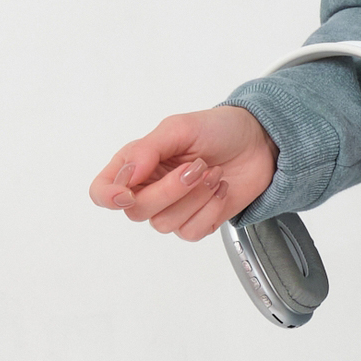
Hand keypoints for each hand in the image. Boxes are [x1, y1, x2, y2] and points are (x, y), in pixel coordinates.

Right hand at [89, 105, 275, 241]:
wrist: (257, 142)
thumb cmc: (216, 130)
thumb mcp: (178, 128)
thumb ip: (147, 150)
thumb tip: (128, 175)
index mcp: (135, 165)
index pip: (102, 192)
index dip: (108, 197)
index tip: (128, 193)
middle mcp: (148, 190)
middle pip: (136, 211)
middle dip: (170, 191)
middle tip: (196, 166)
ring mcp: (172, 209)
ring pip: (165, 225)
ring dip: (195, 198)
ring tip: (212, 173)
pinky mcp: (197, 222)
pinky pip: (192, 232)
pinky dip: (211, 210)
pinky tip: (220, 188)